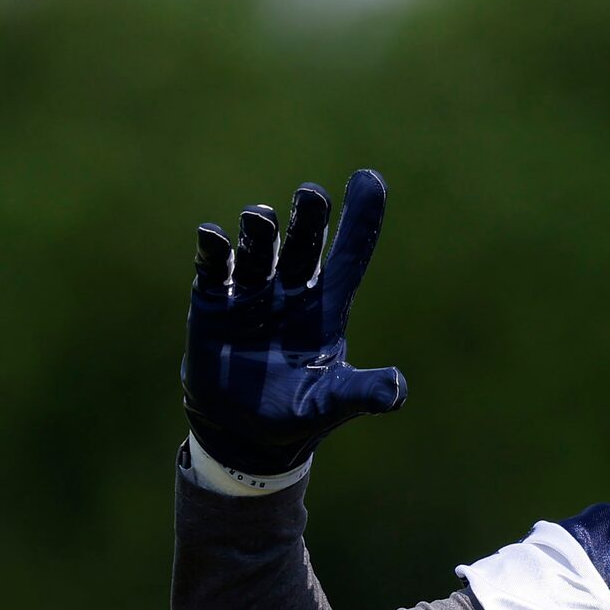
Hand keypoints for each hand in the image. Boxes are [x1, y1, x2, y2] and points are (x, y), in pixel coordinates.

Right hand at [181, 169, 407, 477]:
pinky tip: (213, 237)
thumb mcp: (332, 403)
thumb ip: (362, 394)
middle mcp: (290, 289)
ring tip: (260, 219)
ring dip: (259, 232)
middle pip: (302, 243)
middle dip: (307, 218)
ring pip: (258, 248)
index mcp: (326, 306)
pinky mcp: (213, 302)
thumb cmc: (297, 411)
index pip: (349, 255)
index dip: (361, 218)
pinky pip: (213, 268)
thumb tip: (397, 389)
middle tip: (312, 197)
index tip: (369, 178)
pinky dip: (213, 251)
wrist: (243, 430)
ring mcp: (251, 291)